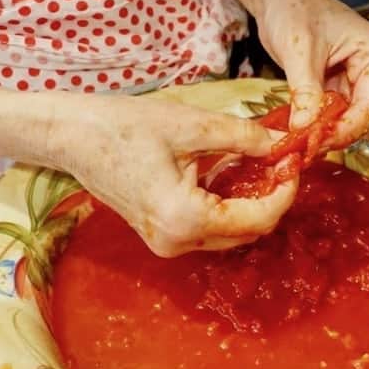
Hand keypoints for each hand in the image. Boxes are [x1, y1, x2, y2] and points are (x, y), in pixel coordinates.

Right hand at [45, 94, 296, 257]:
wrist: (73, 137)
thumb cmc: (124, 126)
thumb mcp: (191, 125)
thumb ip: (244, 136)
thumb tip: (282, 142)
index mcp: (184, 218)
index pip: (257, 218)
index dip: (284, 191)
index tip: (295, 161)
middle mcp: (177, 241)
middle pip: (247, 232)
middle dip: (272, 198)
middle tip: (283, 161)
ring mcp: (167, 243)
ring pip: (231, 233)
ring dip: (253, 203)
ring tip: (265, 164)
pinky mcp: (162, 236)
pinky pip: (210, 228)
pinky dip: (230, 206)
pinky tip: (236, 175)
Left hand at [256, 0, 368, 146]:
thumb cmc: (293, 8)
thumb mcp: (299, 50)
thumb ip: (305, 92)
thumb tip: (305, 128)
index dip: (345, 129)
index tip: (317, 143)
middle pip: (361, 115)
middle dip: (334, 132)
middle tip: (306, 147)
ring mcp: (356, 77)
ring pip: (346, 117)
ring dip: (324, 131)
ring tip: (300, 142)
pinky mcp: (338, 84)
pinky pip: (332, 111)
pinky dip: (317, 122)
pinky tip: (300, 131)